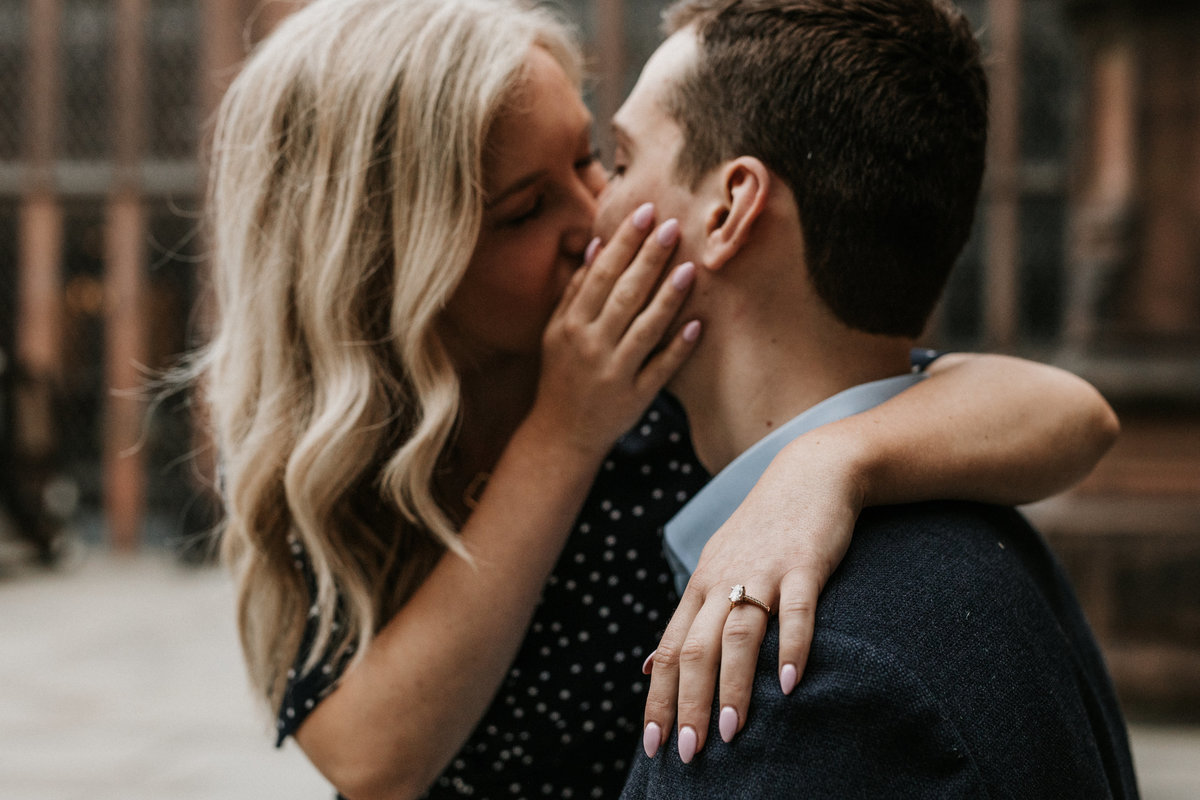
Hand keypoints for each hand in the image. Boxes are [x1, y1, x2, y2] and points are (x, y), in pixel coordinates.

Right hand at [527, 202, 700, 458]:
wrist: (560, 435)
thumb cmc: (561, 375)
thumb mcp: (556, 332)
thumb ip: (575, 291)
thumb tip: (598, 247)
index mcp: (572, 324)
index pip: (601, 274)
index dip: (624, 242)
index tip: (645, 212)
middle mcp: (592, 345)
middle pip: (624, 294)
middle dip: (649, 258)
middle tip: (673, 226)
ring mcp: (615, 372)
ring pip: (644, 328)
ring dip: (668, 298)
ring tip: (690, 268)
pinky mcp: (636, 397)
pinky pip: (661, 369)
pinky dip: (678, 348)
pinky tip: (698, 325)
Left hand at [640, 434, 866, 762]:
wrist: (809, 473)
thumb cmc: (763, 530)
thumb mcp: (716, 569)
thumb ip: (687, 620)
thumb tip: (646, 666)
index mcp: (700, 588)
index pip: (668, 650)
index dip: (657, 698)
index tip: (652, 745)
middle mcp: (723, 582)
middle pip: (695, 649)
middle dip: (688, 703)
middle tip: (687, 752)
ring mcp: (762, 572)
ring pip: (738, 635)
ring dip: (733, 686)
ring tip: (731, 732)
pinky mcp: (803, 564)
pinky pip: (795, 610)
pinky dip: (791, 647)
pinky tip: (790, 684)